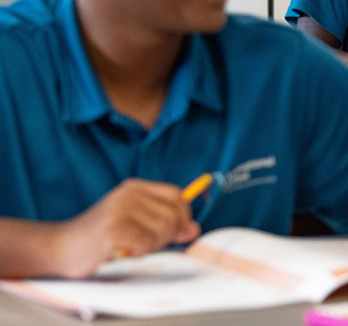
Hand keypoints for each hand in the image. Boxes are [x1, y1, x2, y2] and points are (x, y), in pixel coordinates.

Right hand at [51, 179, 200, 277]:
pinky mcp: (112, 229)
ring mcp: (120, 210)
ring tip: (132, 246)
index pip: (176, 196)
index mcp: (135, 188)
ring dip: (152, 246)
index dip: (183, 215)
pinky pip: (145, 244)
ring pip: (162, 230)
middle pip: (173, 214)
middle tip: (146, 243)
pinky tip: (123, 251)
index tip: (177, 231)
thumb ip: (165, 224)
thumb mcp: (136, 224)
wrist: (60, 247)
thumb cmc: (100, 237)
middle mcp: (129, 194)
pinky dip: (138, 253)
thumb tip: (194, 229)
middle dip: (168, 235)